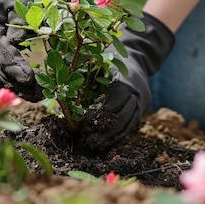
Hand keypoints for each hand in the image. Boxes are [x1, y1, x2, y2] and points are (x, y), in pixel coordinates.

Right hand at [0, 0, 39, 99]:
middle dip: (18, 80)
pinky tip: (25, 90)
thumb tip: (17, 41)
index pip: (2, 49)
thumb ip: (18, 19)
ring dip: (16, 83)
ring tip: (34, 97)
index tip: (30, 79)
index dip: (16, 65)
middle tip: (37, 95)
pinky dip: (11, 78)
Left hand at [84, 13, 174, 148]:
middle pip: (124, 114)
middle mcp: (138, 92)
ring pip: (129, 124)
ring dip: (112, 137)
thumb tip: (61, 90)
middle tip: (88, 139)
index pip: (117, 96)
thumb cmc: (111, 58)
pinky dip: (118, 136)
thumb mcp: (99, 61)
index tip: (86, 122)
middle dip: (106, 129)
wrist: (137, 58)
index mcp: (127, 78)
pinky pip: (131, 126)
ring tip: (95, 145)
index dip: (101, 110)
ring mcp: (143, 102)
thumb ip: (84, 74)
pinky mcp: (142, 110)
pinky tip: (105, 143)